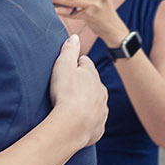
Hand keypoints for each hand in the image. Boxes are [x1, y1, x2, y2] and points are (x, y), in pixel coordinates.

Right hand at [47, 33, 108, 147]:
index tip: (67, 67)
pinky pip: (94, 121)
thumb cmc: (65, 93)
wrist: (72, 125)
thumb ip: (69, 50)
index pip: (85, 63)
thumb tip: (75, 37)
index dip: (76, 64)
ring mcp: (101, 110)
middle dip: (82, 84)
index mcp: (92, 75)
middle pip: (92, 83)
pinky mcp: (98, 128)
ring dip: (86, 103)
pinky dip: (87, 121)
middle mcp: (101, 91)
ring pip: (95, 102)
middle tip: (67, 88)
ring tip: (71, 107)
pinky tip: (77, 122)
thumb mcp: (63, 66)